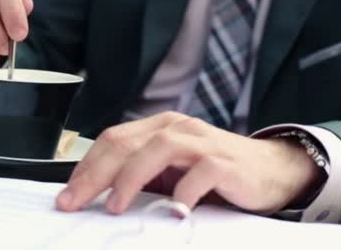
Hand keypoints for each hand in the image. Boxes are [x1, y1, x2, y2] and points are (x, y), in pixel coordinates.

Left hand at [56, 112, 321, 214]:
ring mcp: (201, 142)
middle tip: (73, 202)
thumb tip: (98, 196)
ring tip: (114, 206)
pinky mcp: (225, 162)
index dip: (86, 167)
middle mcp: (176, 128)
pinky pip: (200, 172)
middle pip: (125, 144)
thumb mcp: (171, 170)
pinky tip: (172, 212)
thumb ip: (142, 175)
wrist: (272, 170)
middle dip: (94, 175)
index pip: (112, 140)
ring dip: (130, 179)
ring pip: (156, 149)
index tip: (68, 194)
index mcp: (159, 128)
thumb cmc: (214, 172)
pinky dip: (183, 192)